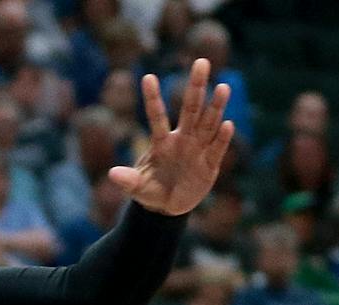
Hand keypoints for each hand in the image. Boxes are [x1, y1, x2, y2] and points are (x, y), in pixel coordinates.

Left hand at [109, 59, 233, 216]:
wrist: (170, 207)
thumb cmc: (152, 191)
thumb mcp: (137, 187)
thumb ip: (128, 180)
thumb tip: (112, 174)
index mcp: (161, 142)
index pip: (156, 116)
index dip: (152, 98)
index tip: (147, 77)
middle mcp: (182, 139)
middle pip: (191, 109)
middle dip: (196, 87)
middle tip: (201, 62)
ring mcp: (198, 150)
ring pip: (208, 124)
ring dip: (215, 107)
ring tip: (222, 87)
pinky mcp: (210, 165)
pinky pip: (217, 149)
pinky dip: (222, 138)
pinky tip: (227, 124)